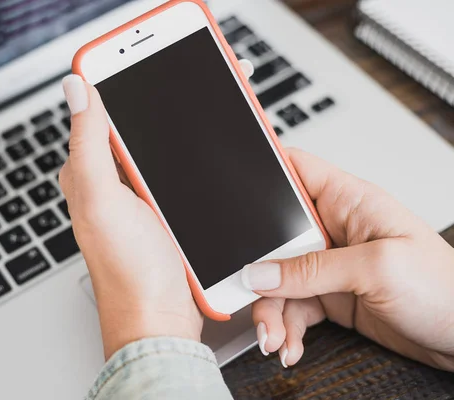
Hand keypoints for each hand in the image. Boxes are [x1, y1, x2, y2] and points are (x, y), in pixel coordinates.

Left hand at [59, 60, 254, 358]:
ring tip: (205, 104)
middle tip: (191, 78)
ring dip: (180, 126)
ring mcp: (139, 196)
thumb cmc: (127, 273)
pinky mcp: (165, 211)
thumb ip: (88, 144)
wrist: (160, 320)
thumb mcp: (101, 200)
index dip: (120, 81)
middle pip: (134, 126)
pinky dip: (193, 155)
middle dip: (160, 99)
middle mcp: (111, 182)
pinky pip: (177, 171)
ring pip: (159, 147)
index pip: (100, 112)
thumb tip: (76, 90)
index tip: (145, 62)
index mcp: (89, 172)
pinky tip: (210, 149)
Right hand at [242, 149, 453, 370]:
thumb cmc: (445, 289)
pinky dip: (286, 326)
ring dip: (270, 310)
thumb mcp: (376, 269)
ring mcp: (331, 264)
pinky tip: (290, 343)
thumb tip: (261, 273)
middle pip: (275, 237)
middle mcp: (336, 229)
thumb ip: (312, 270)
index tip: (231, 184)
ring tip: (274, 336)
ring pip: (279, 278)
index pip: (296, 169)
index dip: (263, 168)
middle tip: (252, 296)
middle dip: (259, 269)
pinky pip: (293, 306)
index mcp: (349, 201)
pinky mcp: (332, 295)